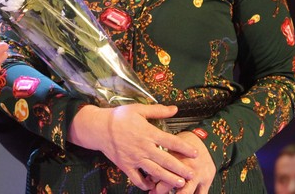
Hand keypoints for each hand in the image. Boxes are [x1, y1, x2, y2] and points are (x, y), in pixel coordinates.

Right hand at [68, 104, 199, 190]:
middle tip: (192, 174)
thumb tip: (175, 108)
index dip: (184, 148)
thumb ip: (158, 110)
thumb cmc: (120, 116)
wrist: (99, 127)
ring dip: (168, 179)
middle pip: (166, 160)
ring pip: (155, 172)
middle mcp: (143, 147)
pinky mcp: (126, 166)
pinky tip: (152, 186)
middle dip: (180, 168)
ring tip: (179, 184)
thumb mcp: (138, 109)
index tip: (195, 153)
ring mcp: (134, 158)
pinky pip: (137, 179)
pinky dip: (145, 184)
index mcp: (148, 132)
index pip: (170, 141)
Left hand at [153, 131, 214, 192]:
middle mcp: (186, 167)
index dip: (152, 181)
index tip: (149, 185)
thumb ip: (162, 163)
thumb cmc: (188, 144)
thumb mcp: (173, 148)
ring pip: (185, 192)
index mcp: (176, 158)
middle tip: (156, 192)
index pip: (160, 172)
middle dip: (161, 190)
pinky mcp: (206, 182)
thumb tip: (150, 178)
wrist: (208, 141)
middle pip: (170, 184)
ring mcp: (197, 176)